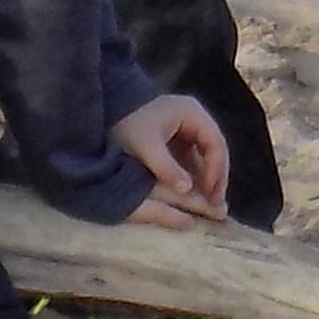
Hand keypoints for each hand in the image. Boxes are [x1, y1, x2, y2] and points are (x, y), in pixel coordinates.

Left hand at [113, 94, 231, 220]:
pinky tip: (193, 198)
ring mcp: (186, 130)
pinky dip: (194, 179)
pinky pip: (191, 162)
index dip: (216, 170)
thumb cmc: (125, 126)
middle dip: (216, 178)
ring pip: (205, 158)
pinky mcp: (176, 141)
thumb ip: (166, 167)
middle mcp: (193, 119)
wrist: (101, 116)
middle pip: (214, 151)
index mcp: (192, 112)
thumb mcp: (145, 146)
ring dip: (207, 181)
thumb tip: (187, 190)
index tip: (211, 193)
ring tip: (209, 206)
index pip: (215, 143)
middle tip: (217, 205)